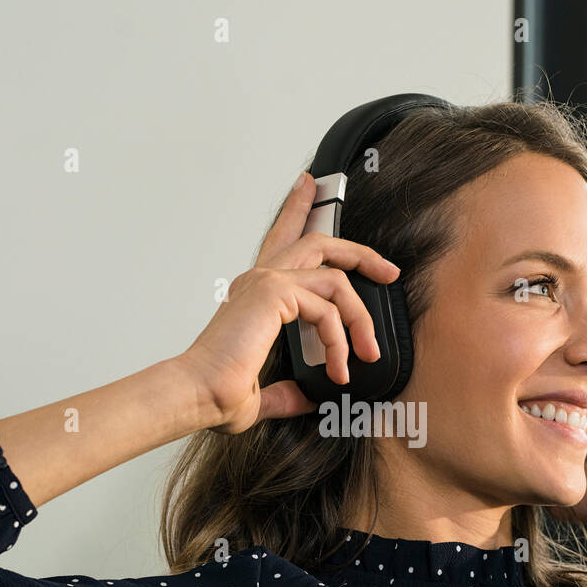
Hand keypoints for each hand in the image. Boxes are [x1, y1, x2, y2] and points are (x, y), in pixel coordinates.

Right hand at [179, 172, 400, 434]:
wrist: (198, 395)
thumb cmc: (216, 393)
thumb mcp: (262, 393)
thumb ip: (288, 392)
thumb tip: (308, 399)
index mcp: (254, 294)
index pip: (280, 241)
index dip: (296, 210)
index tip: (308, 187)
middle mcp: (259, 279)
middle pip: (319, 241)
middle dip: (360, 253)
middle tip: (388, 271)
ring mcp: (266, 281)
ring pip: (336, 279)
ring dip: (360, 317)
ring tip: (368, 351)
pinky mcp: (274, 293)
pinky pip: (328, 308)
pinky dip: (340, 340)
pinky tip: (338, 368)